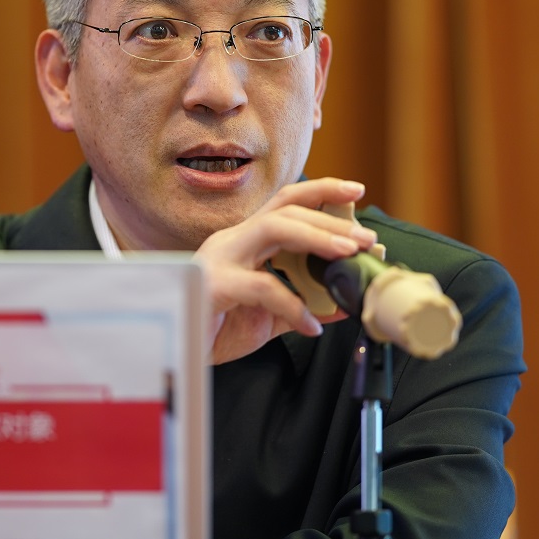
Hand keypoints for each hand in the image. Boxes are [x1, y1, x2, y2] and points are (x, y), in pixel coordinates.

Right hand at [193, 178, 378, 364]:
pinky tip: (310, 326)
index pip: (285, 202)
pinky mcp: (214, 285)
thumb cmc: (214, 328)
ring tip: (348, 254)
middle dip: (331, 217)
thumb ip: (300, 307)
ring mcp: (221, 258)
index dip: (321, 191)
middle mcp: (233, 241)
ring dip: (317, 237)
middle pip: (285, 207)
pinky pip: (263, 287)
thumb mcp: (267, 316)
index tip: (356, 191)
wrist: (172, 348)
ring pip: (274, 228)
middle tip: (366, 237)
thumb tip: (340, 305)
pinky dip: (293, 306)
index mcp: (245, 242)